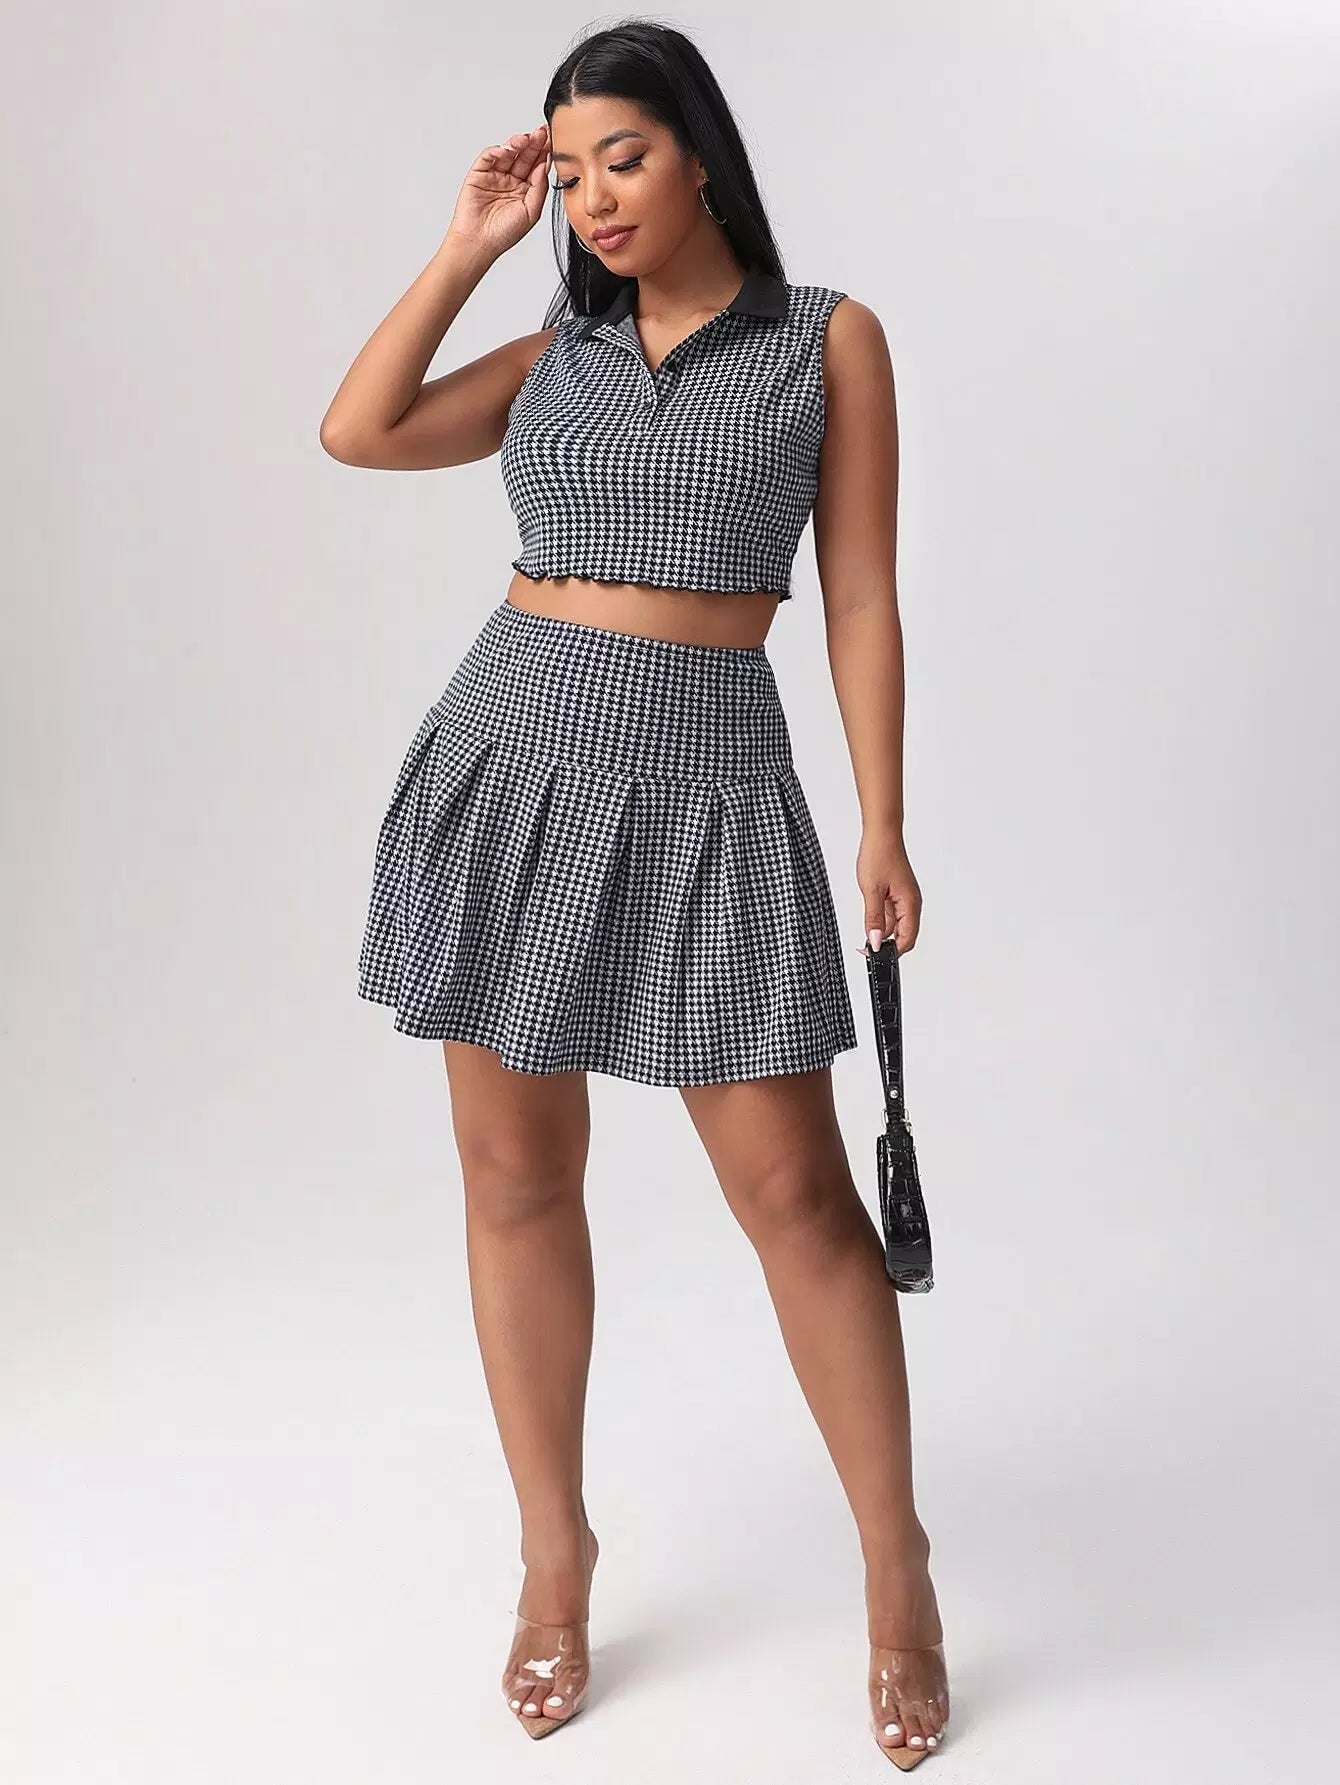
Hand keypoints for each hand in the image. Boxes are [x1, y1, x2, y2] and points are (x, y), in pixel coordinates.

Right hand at [443, 125, 550, 257]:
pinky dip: (498, 150)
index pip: (537, 166)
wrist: (479, 243)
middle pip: (525, 156)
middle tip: (542, 133)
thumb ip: (539, 188)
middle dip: (534, 143)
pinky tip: (507, 150)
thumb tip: (545, 165)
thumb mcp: (531, 211)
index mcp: (525, 189)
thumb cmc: (504, 233)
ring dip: (518, 143)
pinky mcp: (479, 173)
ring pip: (508, 153)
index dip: (545, 153)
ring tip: (527, 138)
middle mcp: (511, 180)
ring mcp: (495, 175)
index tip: (553, 140)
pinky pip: (489, 156)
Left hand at [856, 827, 921, 955]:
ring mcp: (905, 898)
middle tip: (864, 942)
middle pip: (902, 934)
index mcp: (910, 904)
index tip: (872, 954)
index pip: (907, 940)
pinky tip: (869, 906)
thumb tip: (875, 942)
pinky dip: (880, 915)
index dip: (891, 951)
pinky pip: (891, 912)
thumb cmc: (879, 855)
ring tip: (866, 914)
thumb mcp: (871, 892)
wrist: (881, 833)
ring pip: (895, 924)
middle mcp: (911, 903)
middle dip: (885, 941)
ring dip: (880, 926)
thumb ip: (874, 919)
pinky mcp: (898, 893)